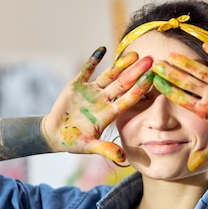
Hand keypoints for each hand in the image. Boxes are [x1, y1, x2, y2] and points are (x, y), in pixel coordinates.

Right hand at [43, 47, 153, 161]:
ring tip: (134, 54)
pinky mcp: (78, 84)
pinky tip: (102, 49)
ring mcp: (92, 91)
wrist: (55, 134)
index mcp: (109, 114)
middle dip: (136, 73)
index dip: (139, 89)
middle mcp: (104, 100)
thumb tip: (123, 159)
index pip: (128, 99)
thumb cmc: (73, 142)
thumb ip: (105, 149)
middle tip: (150, 60)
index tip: (151, 79)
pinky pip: (87, 70)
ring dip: (120, 64)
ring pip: (109, 75)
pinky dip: (93, 60)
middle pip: (123, 84)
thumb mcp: (89, 146)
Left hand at [151, 42, 207, 170]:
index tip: (152, 84)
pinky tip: (205, 44)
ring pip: (201, 71)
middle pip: (186, 82)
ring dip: (186, 62)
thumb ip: (207, 153)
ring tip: (171, 54)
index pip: (181, 99)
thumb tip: (191, 165)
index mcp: (205, 112)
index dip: (167, 91)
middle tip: (153, 65)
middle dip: (170, 73)